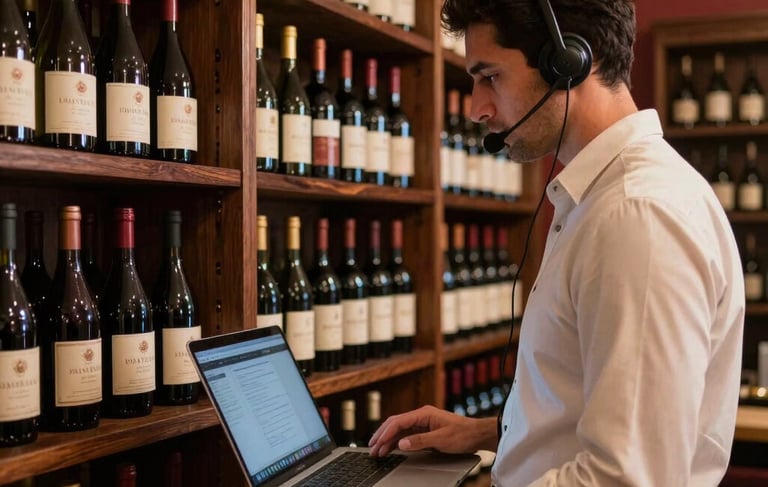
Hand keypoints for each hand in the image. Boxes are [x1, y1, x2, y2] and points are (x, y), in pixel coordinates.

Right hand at [367, 405, 497, 456]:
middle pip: (396, 424)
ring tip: (378, 451)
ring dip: (388, 440)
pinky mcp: (426, 430)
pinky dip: (397, 442)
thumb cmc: (463, 434)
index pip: (399, 421)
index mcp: (424, 413)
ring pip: (400, 430)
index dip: (385, 432)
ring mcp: (423, 423)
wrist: (477, 434)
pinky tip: (391, 448)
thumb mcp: (441, 439)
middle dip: (382, 435)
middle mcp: (421, 416)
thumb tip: (401, 443)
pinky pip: (407, 435)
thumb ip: (420, 441)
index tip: (376, 443)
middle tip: (371, 448)